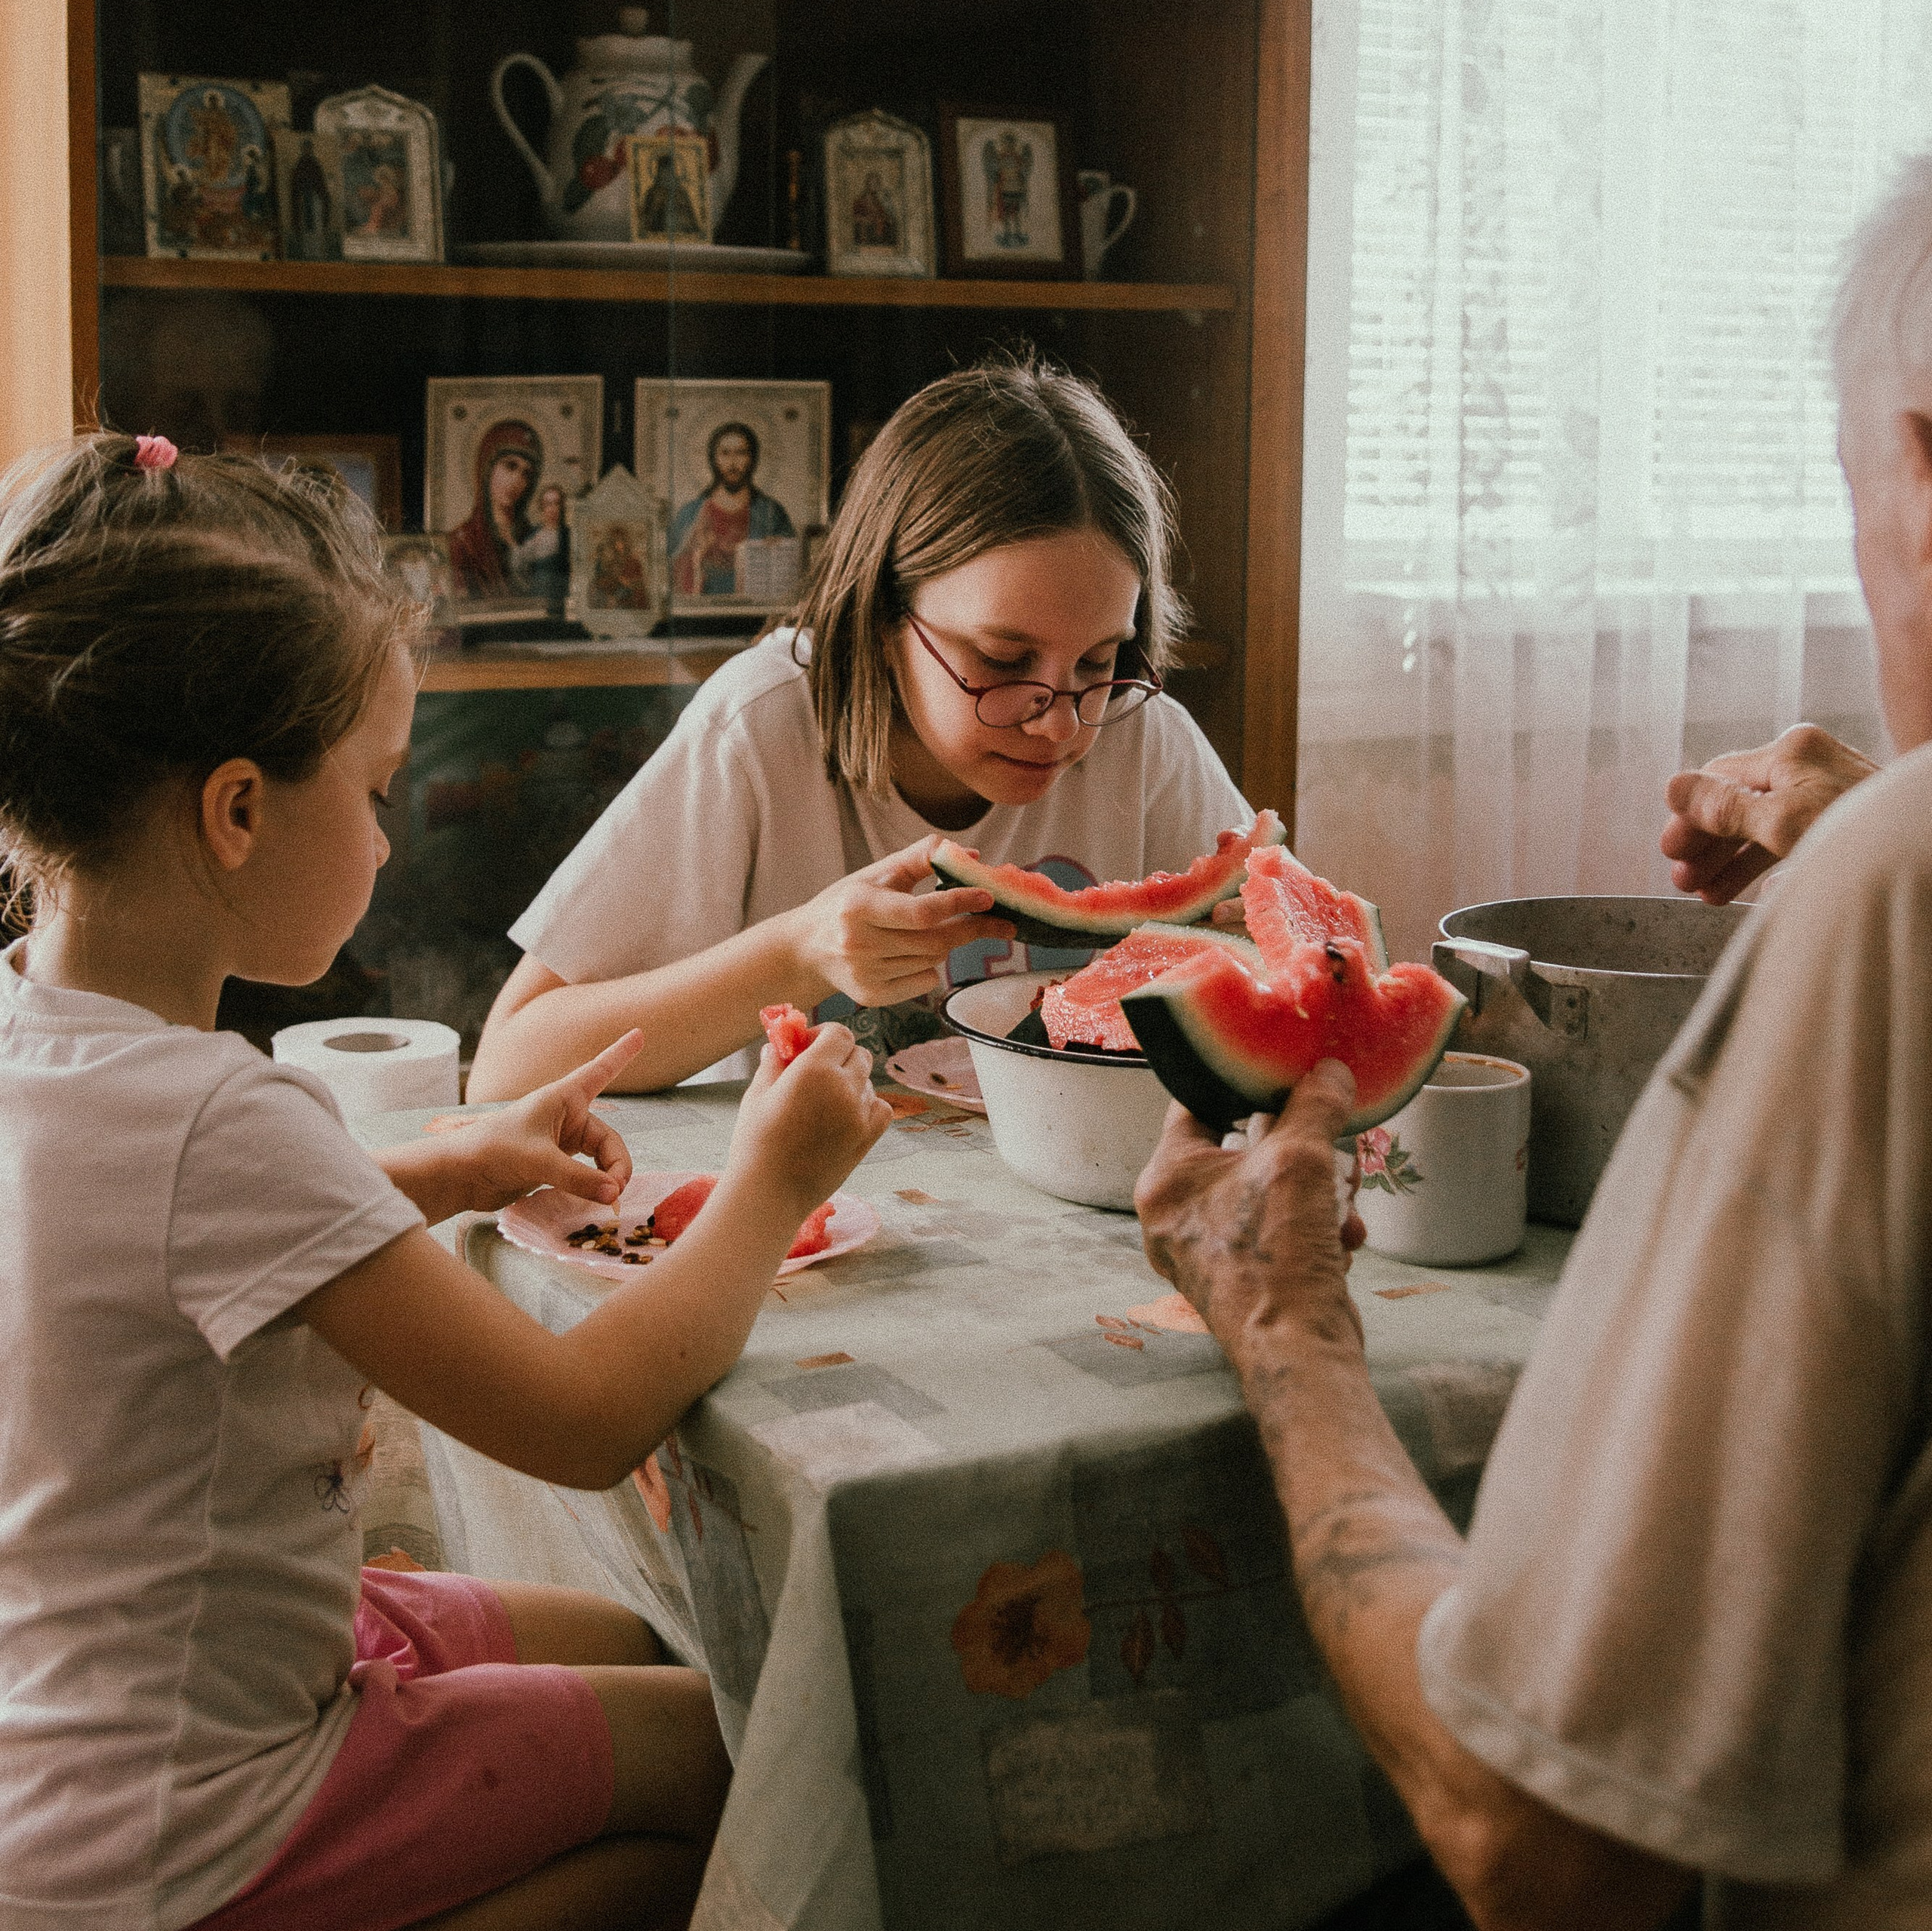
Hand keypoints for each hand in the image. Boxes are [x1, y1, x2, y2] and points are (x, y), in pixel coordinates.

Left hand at [452, 1029, 641, 1212]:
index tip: (640, 1033)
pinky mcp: (554, 1165)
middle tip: (616, 1190)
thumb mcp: (539, 1160)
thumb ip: (579, 1178)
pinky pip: (587, 1174)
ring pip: (600, 1160)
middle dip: (616, 1164)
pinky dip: (594, 1186)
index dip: (620, 1054)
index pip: (599, 1072)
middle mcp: (566, 1117)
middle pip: (608, 1140)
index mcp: (562, 1098)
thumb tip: (613, 1193)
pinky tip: (595, 1200)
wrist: (461, 1175)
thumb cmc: (494, 1151)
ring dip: (607, 1178)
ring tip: (606, 1199)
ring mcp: (561, 1142)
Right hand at [727, 1022, 893, 1221]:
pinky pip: (881, 1108)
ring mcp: (859, 1114)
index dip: (824, 1034)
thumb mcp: (757, 1094)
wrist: (770, 1193)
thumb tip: (778, 1045)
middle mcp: (844, 1087)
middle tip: (816, 1071)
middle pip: (858, 1053)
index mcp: (815, 1070)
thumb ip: (773, 1063)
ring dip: (852, 1080)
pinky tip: (846, 1113)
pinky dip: (869, 1104)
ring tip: (824, 1099)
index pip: (839, 1033)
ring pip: (869, 1080)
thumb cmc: (756, 1142)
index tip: (807, 1047)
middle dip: (839, 1055)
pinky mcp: (867, 1138)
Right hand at [786, 836, 1016, 1006]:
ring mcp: (864, 974)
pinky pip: (924, 982)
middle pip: (934, 941)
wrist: (807, 947)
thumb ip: (921, 857)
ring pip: (932, 961)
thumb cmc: (847, 903)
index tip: (988, 896)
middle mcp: (859, 943)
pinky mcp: (871, 996)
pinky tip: (911, 954)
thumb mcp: (876, 873)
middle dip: (971, 929)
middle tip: (1001, 922)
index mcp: (858, 906)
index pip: (921, 911)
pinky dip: (930, 967)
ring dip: (944, 945)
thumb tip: (971, 855)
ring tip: (932, 931)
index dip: (959, 903)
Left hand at [1134, 1063, 1367, 1356]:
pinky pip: (1278, 1232)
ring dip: (1317, 1195)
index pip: (1194, 1104)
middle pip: (1241, 1150)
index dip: (1237, 1081)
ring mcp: (1204, 1251)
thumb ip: (1314, 1105)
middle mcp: (1174, 1215)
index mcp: (1165, 1180)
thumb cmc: (1278, 1258)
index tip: (1276, 1070)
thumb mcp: (1301, 1160)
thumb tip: (1329, 1070)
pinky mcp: (1239, 1278)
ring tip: (1342, 1209)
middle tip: (1330, 1145)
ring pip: (1268, 1193)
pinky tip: (1342, 1242)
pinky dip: (1315, 1231)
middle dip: (1298, 1152)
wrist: (1297, 1352)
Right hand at [1660, 724, 1877, 904]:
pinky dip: (1768, 864)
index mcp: (1792, 751)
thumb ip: (1724, 807)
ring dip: (1732, 862)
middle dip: (1709, 845)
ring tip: (1709, 896)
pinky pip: (1793, 838)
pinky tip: (1756, 892)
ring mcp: (1830, 791)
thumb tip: (1672, 787)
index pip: (1719, 777)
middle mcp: (1811, 764)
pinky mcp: (1845, 819)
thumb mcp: (1780, 823)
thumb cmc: (1861, 836)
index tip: (1671, 852)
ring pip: (1765, 824)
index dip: (1689, 816)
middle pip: (1740, 802)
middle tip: (1685, 880)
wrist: (1925, 851)